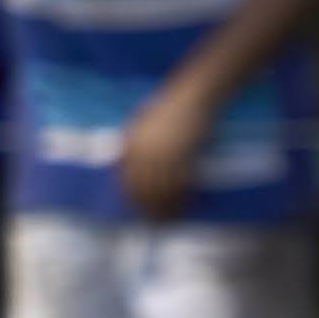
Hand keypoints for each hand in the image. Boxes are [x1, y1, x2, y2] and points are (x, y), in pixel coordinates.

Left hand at [115, 76, 211, 220]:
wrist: (195, 94)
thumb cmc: (171, 106)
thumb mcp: (143, 122)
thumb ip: (134, 143)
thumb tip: (124, 164)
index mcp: (131, 144)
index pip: (128, 179)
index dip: (134, 198)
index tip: (140, 211)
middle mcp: (143, 152)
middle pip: (143, 188)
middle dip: (148, 208)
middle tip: (156, 223)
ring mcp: (164, 154)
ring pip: (162, 190)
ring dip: (166, 208)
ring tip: (171, 220)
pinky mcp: (184, 154)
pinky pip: (181, 183)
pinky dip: (183, 197)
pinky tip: (187, 205)